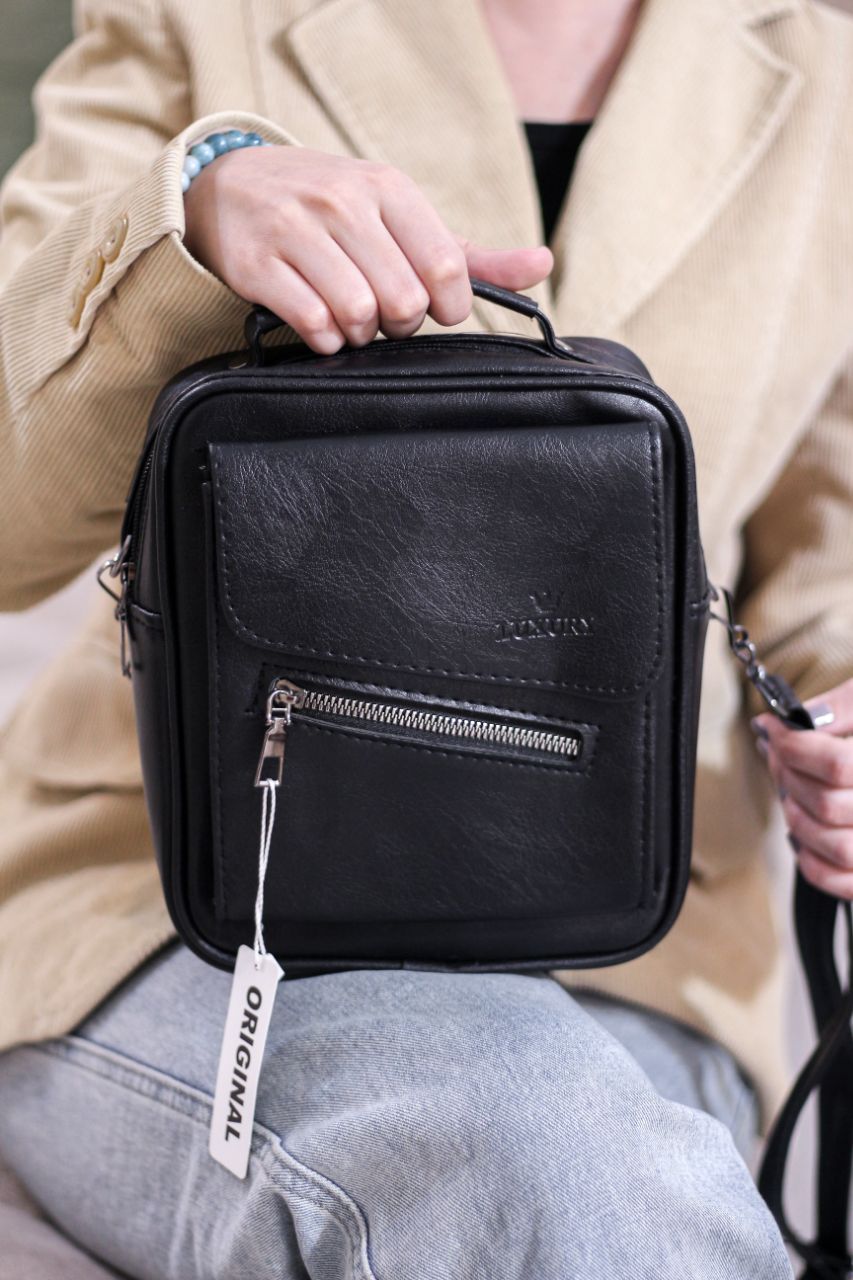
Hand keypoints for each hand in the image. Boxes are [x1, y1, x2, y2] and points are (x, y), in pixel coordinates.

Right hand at [184, 145, 552, 352]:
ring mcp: (295, 230)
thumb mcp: (397, 216)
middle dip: (399, 324)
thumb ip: (468, 254)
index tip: (431, 308)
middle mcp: (343, 201)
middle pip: (403, 300)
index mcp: (388, 187)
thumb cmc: (328, 209)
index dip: (447, 306)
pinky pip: (311, 323)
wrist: (230, 185)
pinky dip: (324, 340)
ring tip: (349, 320)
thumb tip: (541, 266)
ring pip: (357, 314)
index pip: (445, 266)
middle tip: (382, 314)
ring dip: (360, 335)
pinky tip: (321, 326)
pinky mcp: (255, 263)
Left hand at [753, 678, 852, 897]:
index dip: (793, 745)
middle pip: (828, 804)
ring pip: (834, 846)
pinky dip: (811, 860)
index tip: (772, 727)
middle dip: (788, 775)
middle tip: (777, 753)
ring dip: (797, 816)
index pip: (838, 765)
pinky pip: (843, 882)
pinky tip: (801, 832)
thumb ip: (845, 706)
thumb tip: (796, 719)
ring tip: (791, 790)